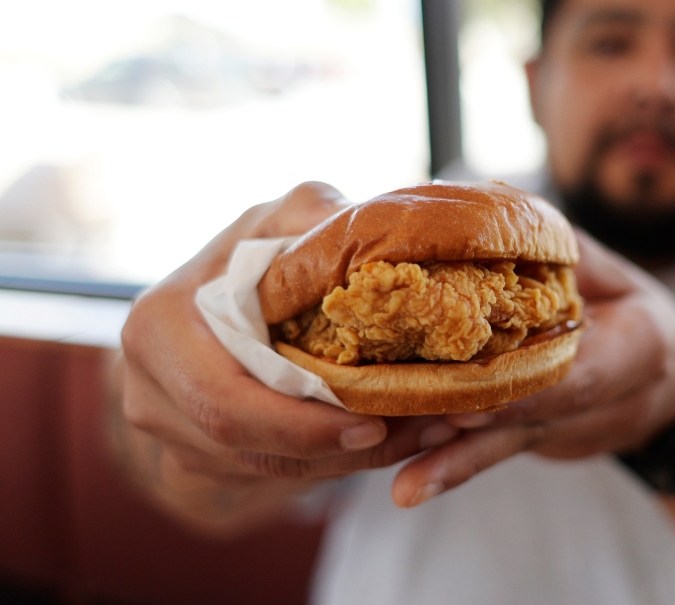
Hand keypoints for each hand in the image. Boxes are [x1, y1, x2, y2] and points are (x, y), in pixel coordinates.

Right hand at [116, 182, 452, 530]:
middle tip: (416, 432)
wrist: (211, 300)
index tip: (374, 421)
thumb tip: (372, 230)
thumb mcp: (281, 218)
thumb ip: (315, 216)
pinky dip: (336, 460)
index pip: (226, 401)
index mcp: (162, 330)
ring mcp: (171, 432)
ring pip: (270, 469)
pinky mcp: (200, 459)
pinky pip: (275, 473)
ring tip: (424, 432)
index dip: (300, 422)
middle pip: (251, 449)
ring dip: (350, 459)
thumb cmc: (252, 251)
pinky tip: (392, 436)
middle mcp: (151, 391)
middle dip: (338, 449)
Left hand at [390, 231, 674, 506]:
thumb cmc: (638, 315)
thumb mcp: (618, 273)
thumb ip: (568, 251)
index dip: (527, 390)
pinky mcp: (541, 441)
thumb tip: (493, 205)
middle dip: (470, 433)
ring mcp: (571, 430)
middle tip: (411, 439)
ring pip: (508, 446)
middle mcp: (606, 403)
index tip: (471, 397)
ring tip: (406, 487)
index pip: (582, 374)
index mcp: (640, 349)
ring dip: (452, 463)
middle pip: (531, 420)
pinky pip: (497, 453)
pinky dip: (453, 469)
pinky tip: (410, 489)